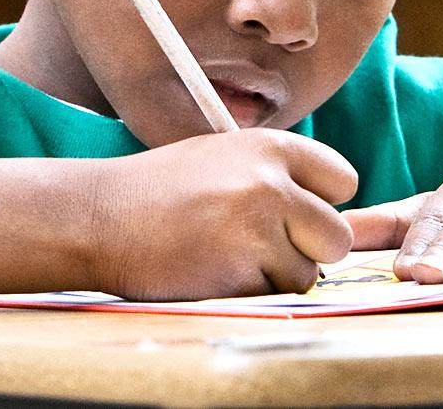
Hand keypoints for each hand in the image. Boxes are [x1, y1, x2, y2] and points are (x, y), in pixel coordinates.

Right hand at [88, 129, 356, 300]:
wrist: (98, 217)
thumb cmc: (158, 191)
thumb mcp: (221, 157)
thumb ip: (275, 175)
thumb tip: (327, 212)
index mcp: (269, 147)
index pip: (344, 180)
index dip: (322, 204)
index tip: (297, 214)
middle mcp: (270, 182)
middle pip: (337, 236)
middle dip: (310, 251)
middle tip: (267, 247)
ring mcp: (257, 227)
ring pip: (307, 273)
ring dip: (276, 276)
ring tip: (227, 256)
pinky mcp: (240, 270)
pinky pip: (272, 295)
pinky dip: (250, 292)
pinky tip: (212, 270)